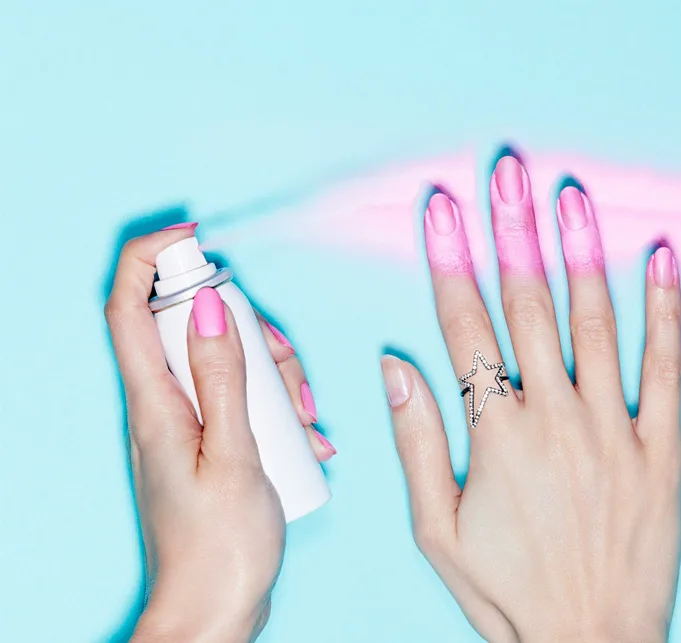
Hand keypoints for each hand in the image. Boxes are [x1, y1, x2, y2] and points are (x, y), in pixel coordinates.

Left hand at [104, 227, 334, 641]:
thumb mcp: (234, 454)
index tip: (195, 234)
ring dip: (277, 377)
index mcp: (155, 402)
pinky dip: (279, 408)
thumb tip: (204, 306)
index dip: (151, 257)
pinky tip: (308, 440)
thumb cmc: (220, 546)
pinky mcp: (212, 444)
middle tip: (286, 370)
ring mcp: (188, 425)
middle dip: (251, 332)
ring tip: (307, 421)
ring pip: (229, 363)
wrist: (214, 612)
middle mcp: (164, 406)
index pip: (127, 306)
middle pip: (194, 329)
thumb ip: (222, 377)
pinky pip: (243, 400)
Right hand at [382, 156, 680, 641]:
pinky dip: (666, 309)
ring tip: (570, 195)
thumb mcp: (437, 531)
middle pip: (528, 306)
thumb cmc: (509, 593)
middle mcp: (555, 419)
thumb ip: (417, 443)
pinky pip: (666, 367)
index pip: (464, 327)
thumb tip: (395, 365)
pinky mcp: (660, 448)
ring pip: (595, 322)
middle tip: (507, 171)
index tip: (443, 207)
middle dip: (513, 231)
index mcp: (496, 436)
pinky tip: (662, 257)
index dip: (451, 261)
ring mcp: (613, 428)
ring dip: (580, 253)